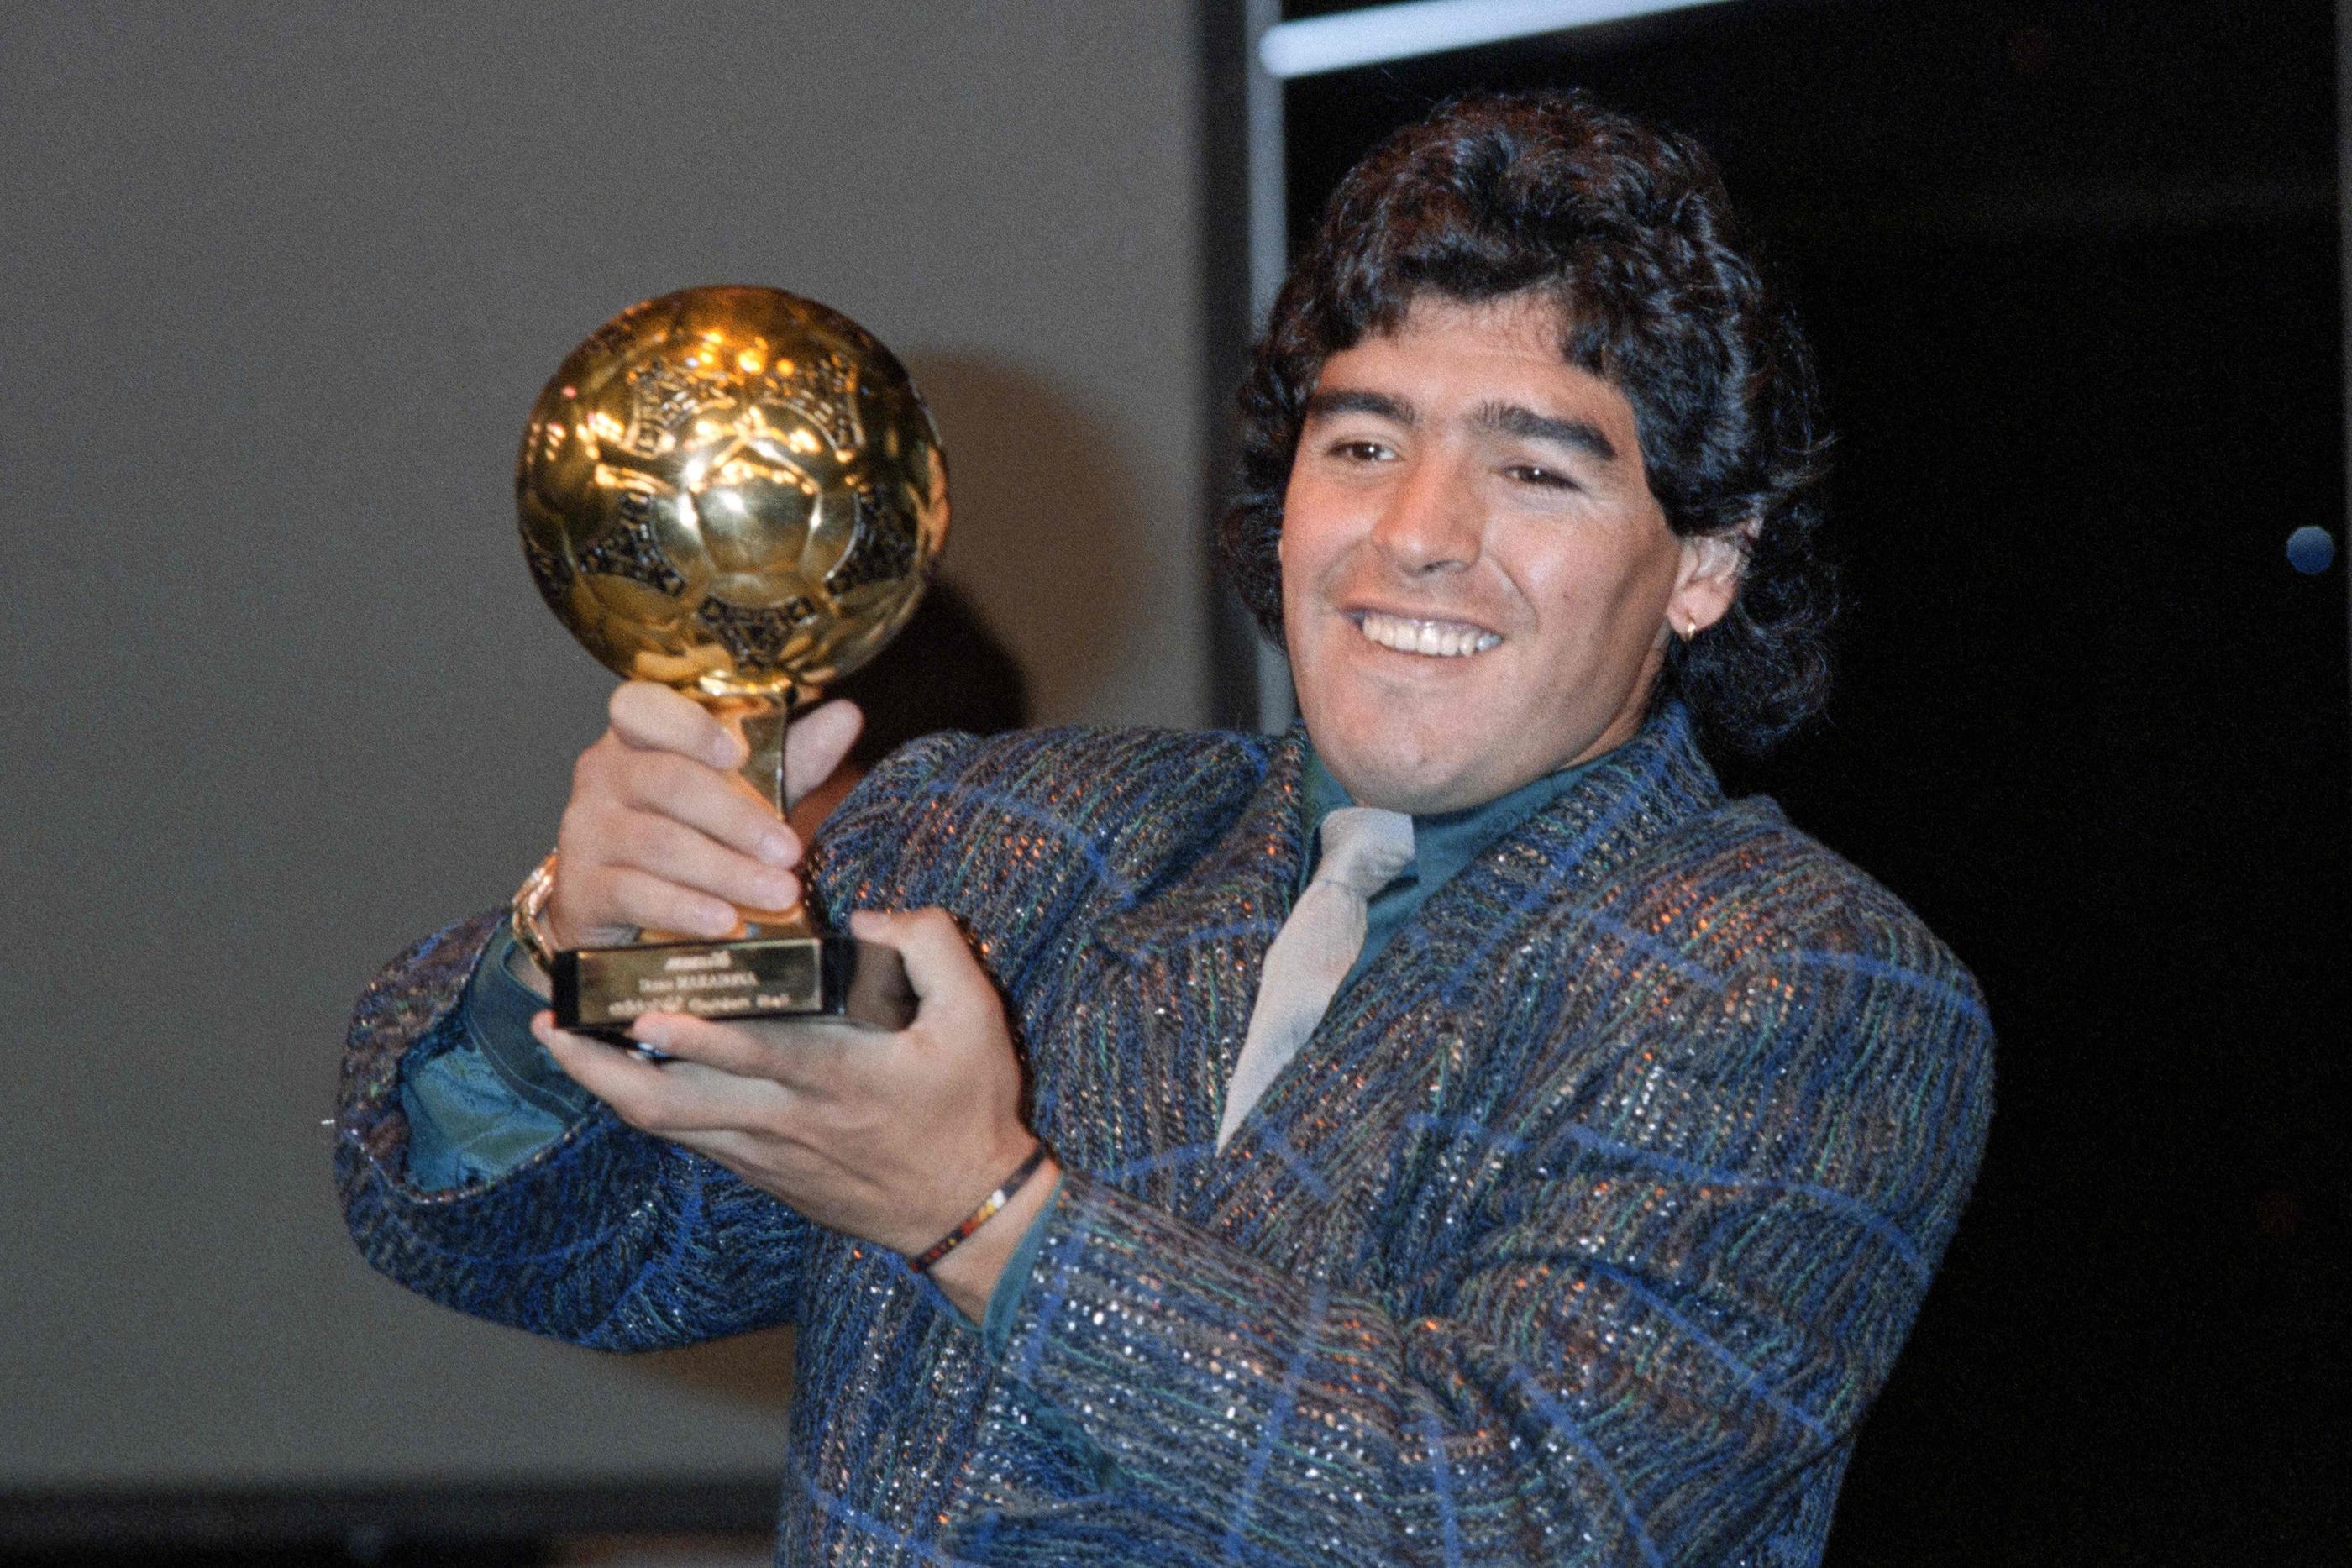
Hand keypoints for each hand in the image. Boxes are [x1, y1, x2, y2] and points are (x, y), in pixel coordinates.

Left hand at [532, 907, 1056, 1318]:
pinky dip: (646, 1105)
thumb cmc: (971, 1109)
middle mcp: (787, 1121)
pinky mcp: (761, 1172)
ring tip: (562, 1043)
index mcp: (840, 1080)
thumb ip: (932, 947)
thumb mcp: (977, 1018)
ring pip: (667, 1125)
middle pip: (674, 1104)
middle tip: (552, 1025)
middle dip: (603, 1067)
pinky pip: (688, 1138)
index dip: (702, 1040)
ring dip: (607, 1086)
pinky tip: (619, 1073)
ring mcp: (766, 1153)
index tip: (648, 1013)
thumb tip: (870, 916)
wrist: (967, 1211)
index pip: (761, 1057)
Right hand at [546, 682, 862, 949]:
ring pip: (659, 843)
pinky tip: (724, 921)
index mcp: (637, 736)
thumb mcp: (739, 792)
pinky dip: (684, 909)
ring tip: (779, 894)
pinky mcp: (579, 887)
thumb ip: (787, 759)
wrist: (614, 907)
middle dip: (738, 820)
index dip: (687, 726)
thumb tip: (846, 715)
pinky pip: (634, 893)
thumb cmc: (686, 832)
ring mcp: (584, 829)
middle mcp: (602, 773)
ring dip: (726, 872)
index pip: (643, 707)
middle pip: (669, 783)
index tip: (736, 754)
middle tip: (791, 853)